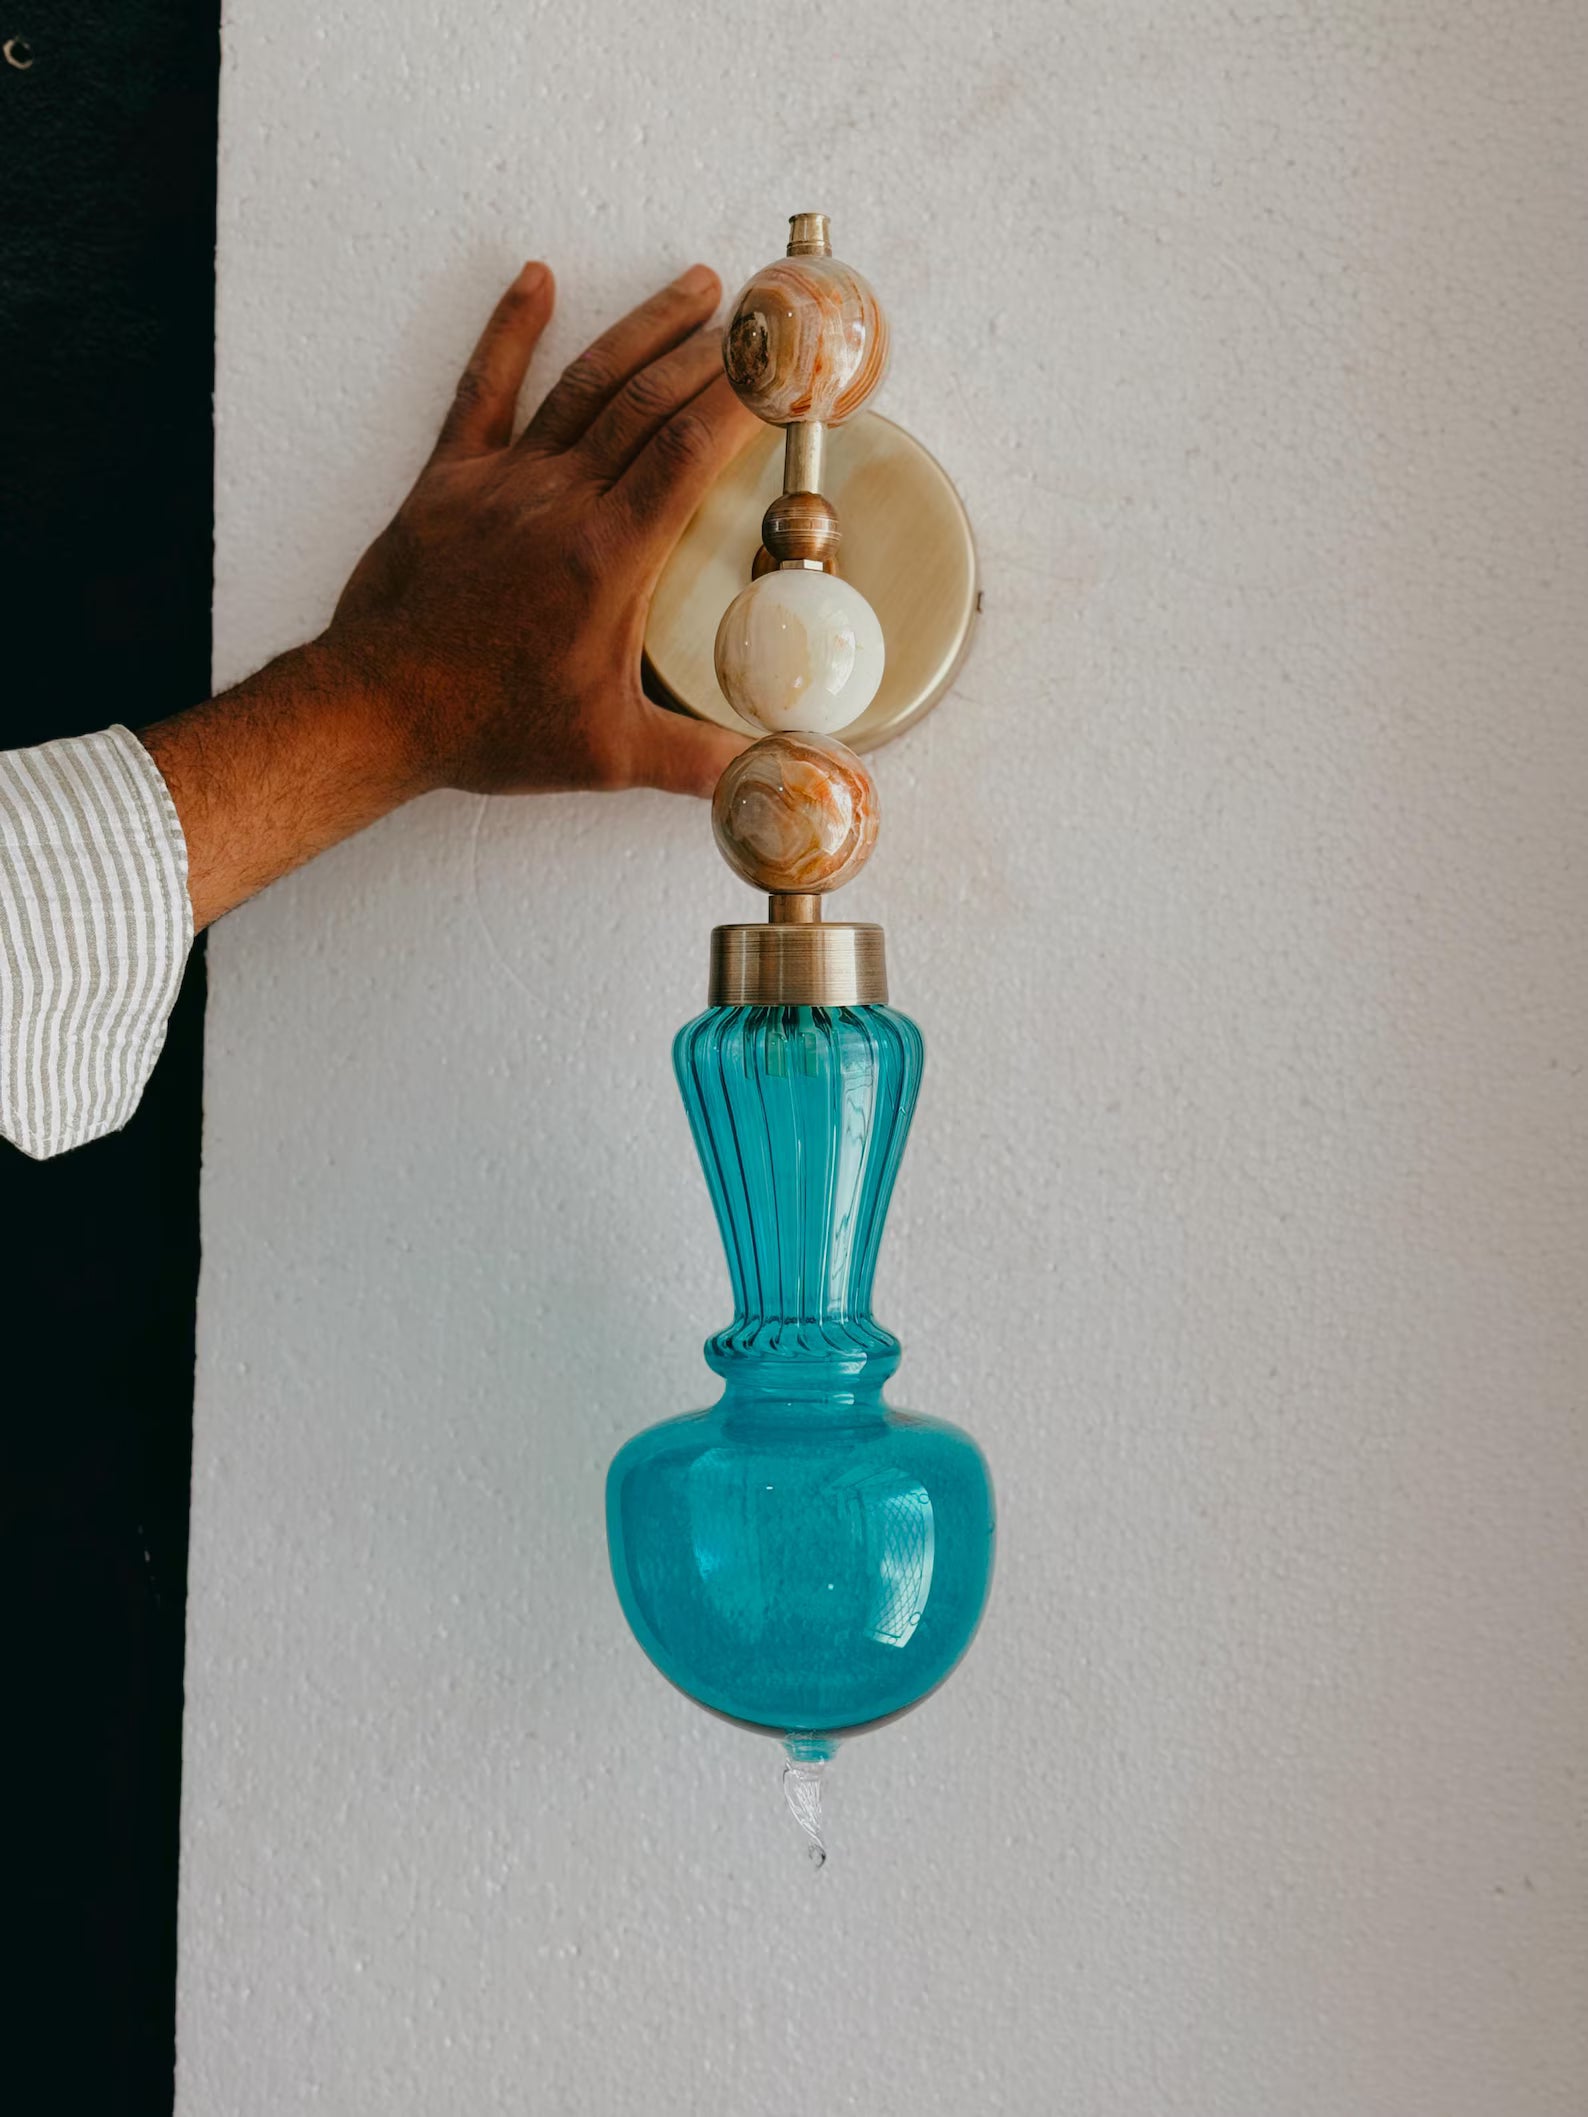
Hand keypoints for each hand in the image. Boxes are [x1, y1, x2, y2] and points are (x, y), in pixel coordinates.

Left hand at [141, 261, 759, 929]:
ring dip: (644, 327)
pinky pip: (484, 388)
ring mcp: (503, 480)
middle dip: (713, 349)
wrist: (379, 708)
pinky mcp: (450, 477)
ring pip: (585, 382)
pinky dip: (509, 329)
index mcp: (608, 556)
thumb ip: (702, 761)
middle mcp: (560, 501)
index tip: (786, 368)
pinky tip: (535, 280)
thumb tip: (781, 771)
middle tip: (762, 315)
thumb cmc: (490, 727)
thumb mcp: (611, 756)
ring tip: (696, 286)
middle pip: (649, 401)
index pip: (691, 450)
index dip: (744, 398)